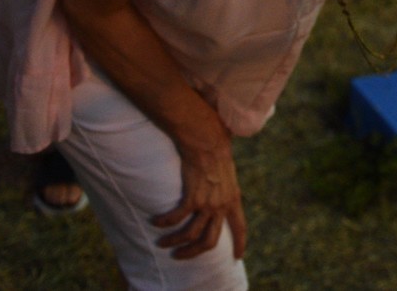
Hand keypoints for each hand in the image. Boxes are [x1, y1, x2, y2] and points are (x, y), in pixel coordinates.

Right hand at [152, 134, 247, 260]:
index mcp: (233, 198)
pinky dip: (164, 223)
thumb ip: (225, 187)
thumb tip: (221, 190)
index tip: (238, 257)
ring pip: (190, 235)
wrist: (208, 139)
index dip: (240, 244)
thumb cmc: (217, 148)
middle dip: (194, 253)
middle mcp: (222, 205)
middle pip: (210, 241)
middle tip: (180, 255)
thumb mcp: (228, 172)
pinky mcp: (192, 198)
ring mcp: (207, 203)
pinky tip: (156, 221)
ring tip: (162, 243)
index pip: (240, 227)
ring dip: (174, 242)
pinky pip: (176, 219)